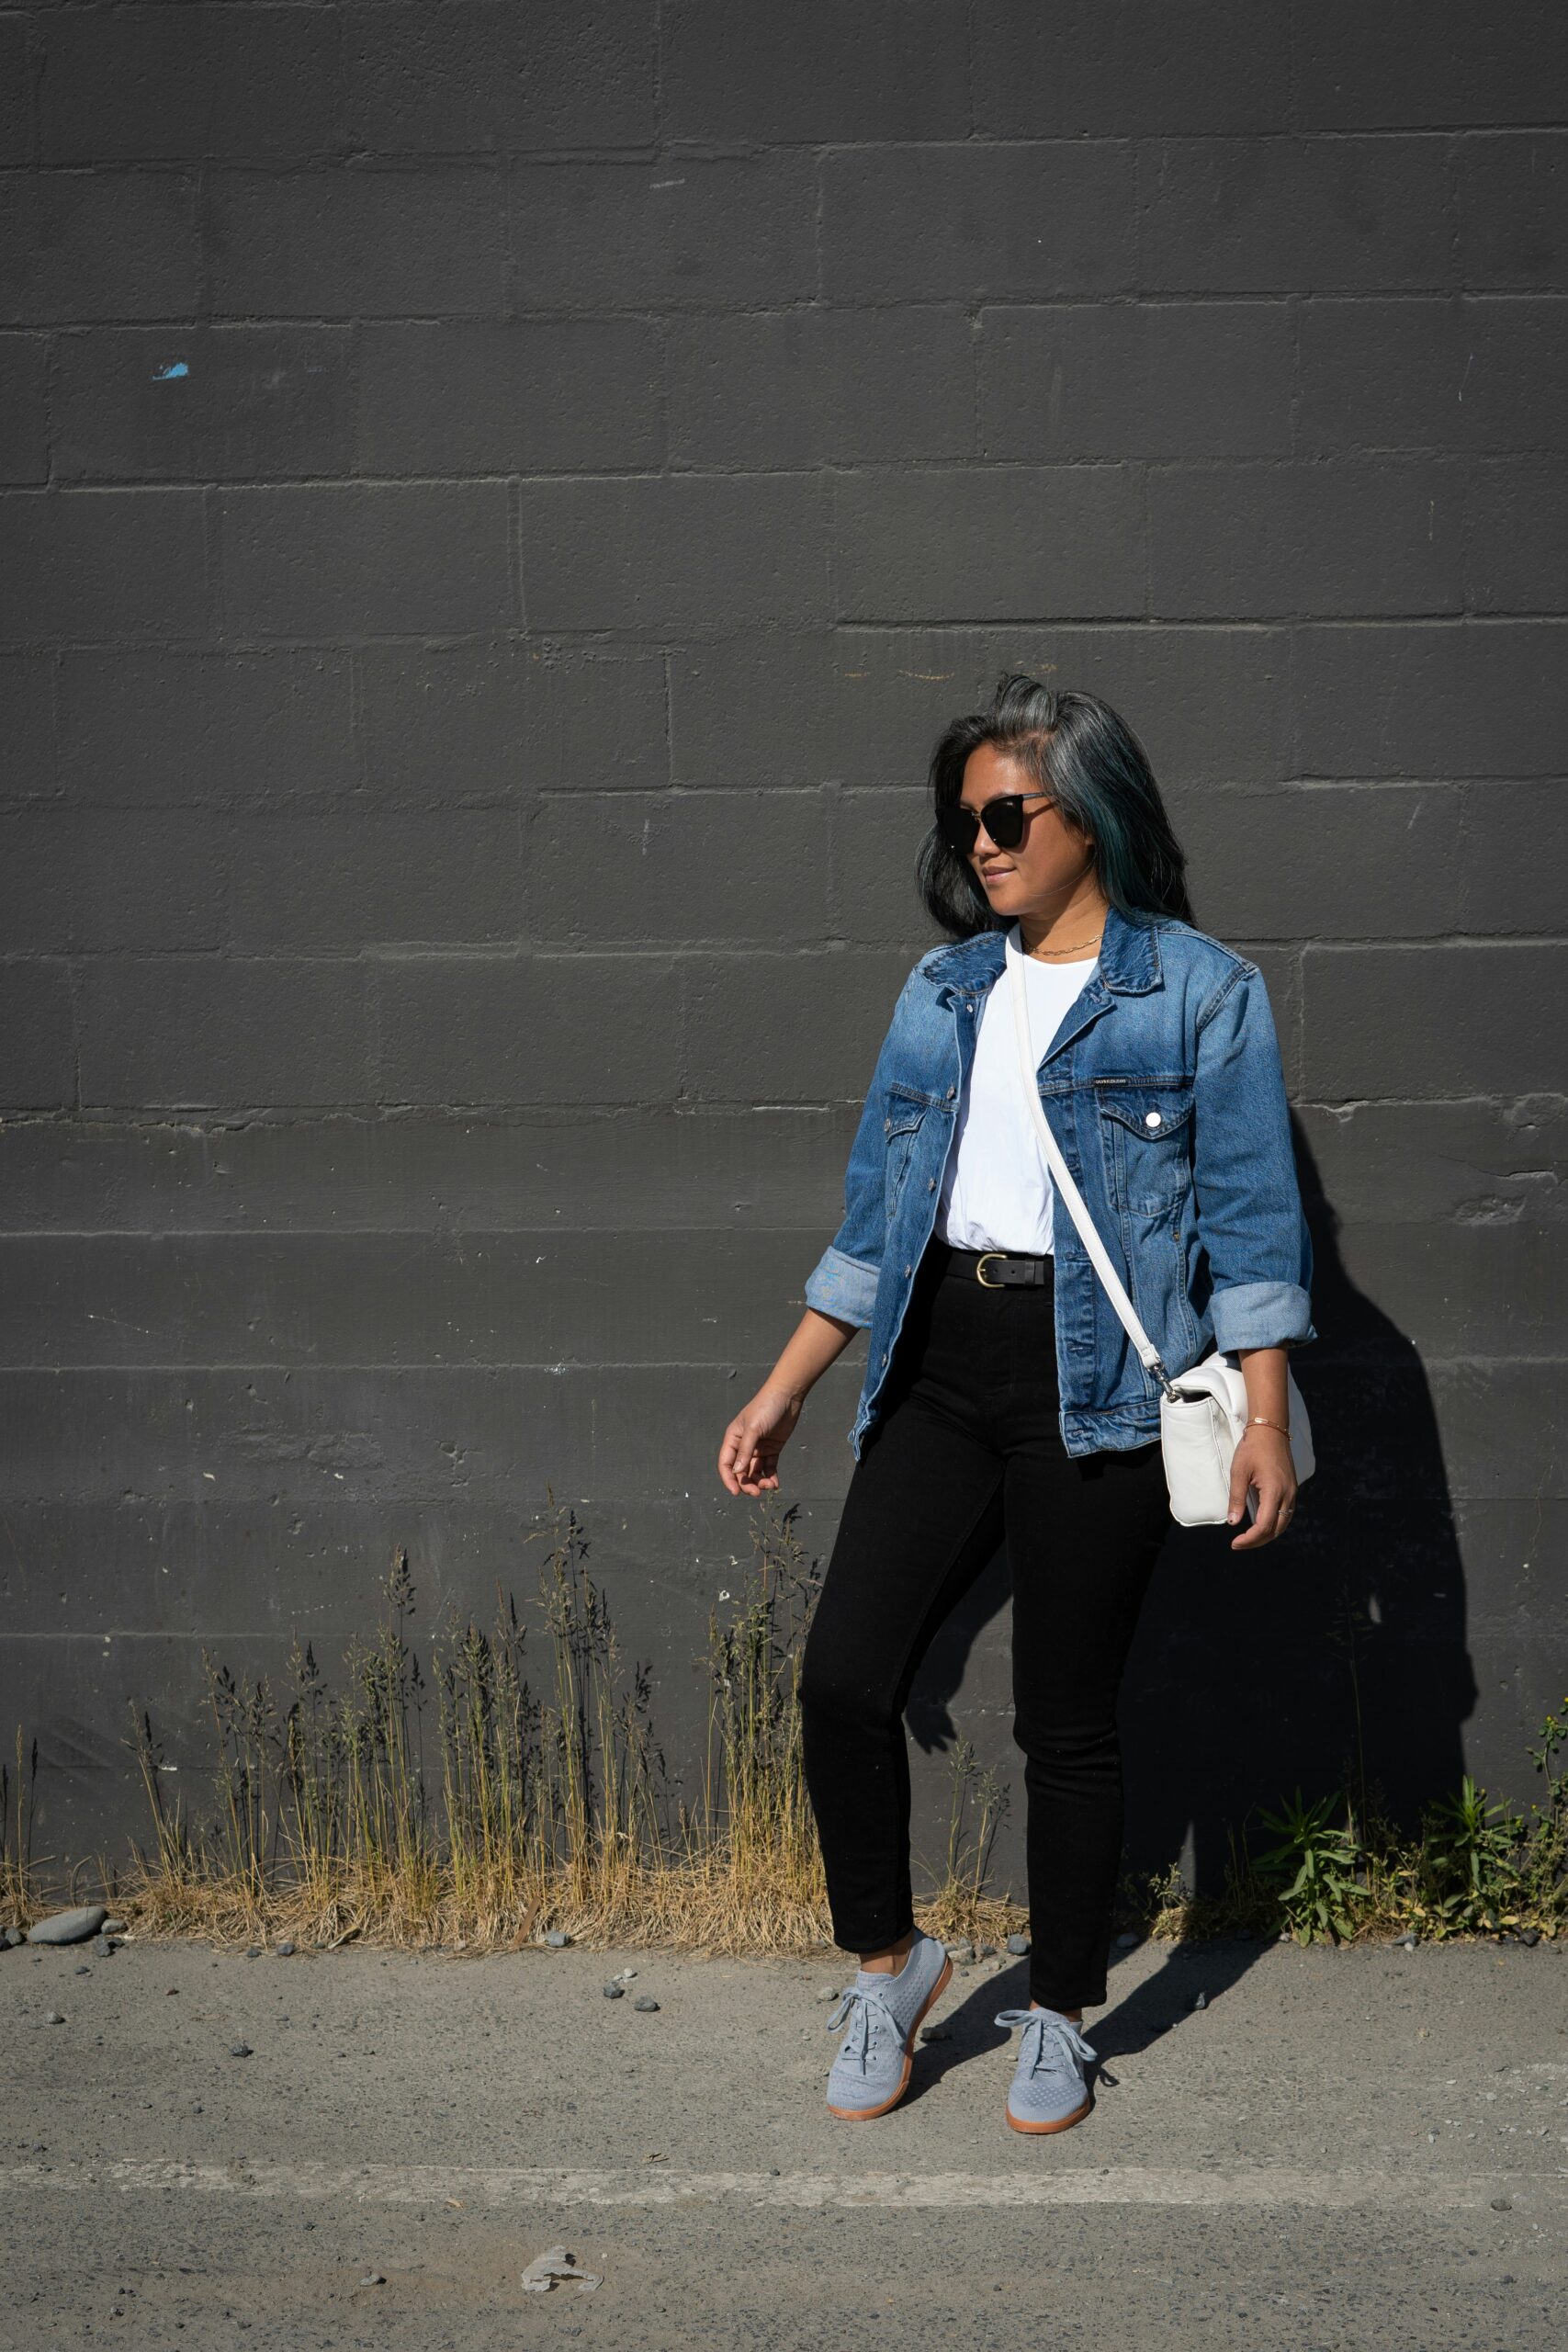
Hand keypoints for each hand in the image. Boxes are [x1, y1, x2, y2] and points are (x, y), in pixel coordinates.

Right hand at [718, 1385, 802, 1496]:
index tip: (736, 1492)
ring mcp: (758, 1448)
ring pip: (756, 1472)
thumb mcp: (753, 1429)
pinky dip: (771, 1477)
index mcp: (733, 1439)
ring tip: (771, 1486)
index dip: (729, 1479)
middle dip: (748, 1484)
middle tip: (758, 1492)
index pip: (726, 1464)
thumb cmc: (766, 1408)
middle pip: (741, 1472)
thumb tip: (737, 1472)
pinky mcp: (772, 1449)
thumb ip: (745, 1451)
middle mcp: (743, 1445)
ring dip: (761, 1482)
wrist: (787, 1396)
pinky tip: (776, 1484)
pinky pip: (769, 1467)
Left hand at [1226, 1425, 1296, 1548]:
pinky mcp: (1292, 1488)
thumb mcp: (1239, 1472)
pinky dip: (1274, 1524)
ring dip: (1267, 1534)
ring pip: (1283, 1524)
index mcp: (1274, 1492)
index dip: (1249, 1539)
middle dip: (1258, 1541)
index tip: (1235, 1542)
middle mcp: (1287, 1495)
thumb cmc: (1253, 1448)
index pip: (1264, 1526)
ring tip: (1249, 1537)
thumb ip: (1236, 1499)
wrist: (1271, 1430)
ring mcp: (1292, 1492)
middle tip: (1239, 1543)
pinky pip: (1286, 1514)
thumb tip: (1232, 1522)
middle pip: (1276, 1530)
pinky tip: (1261, 1523)